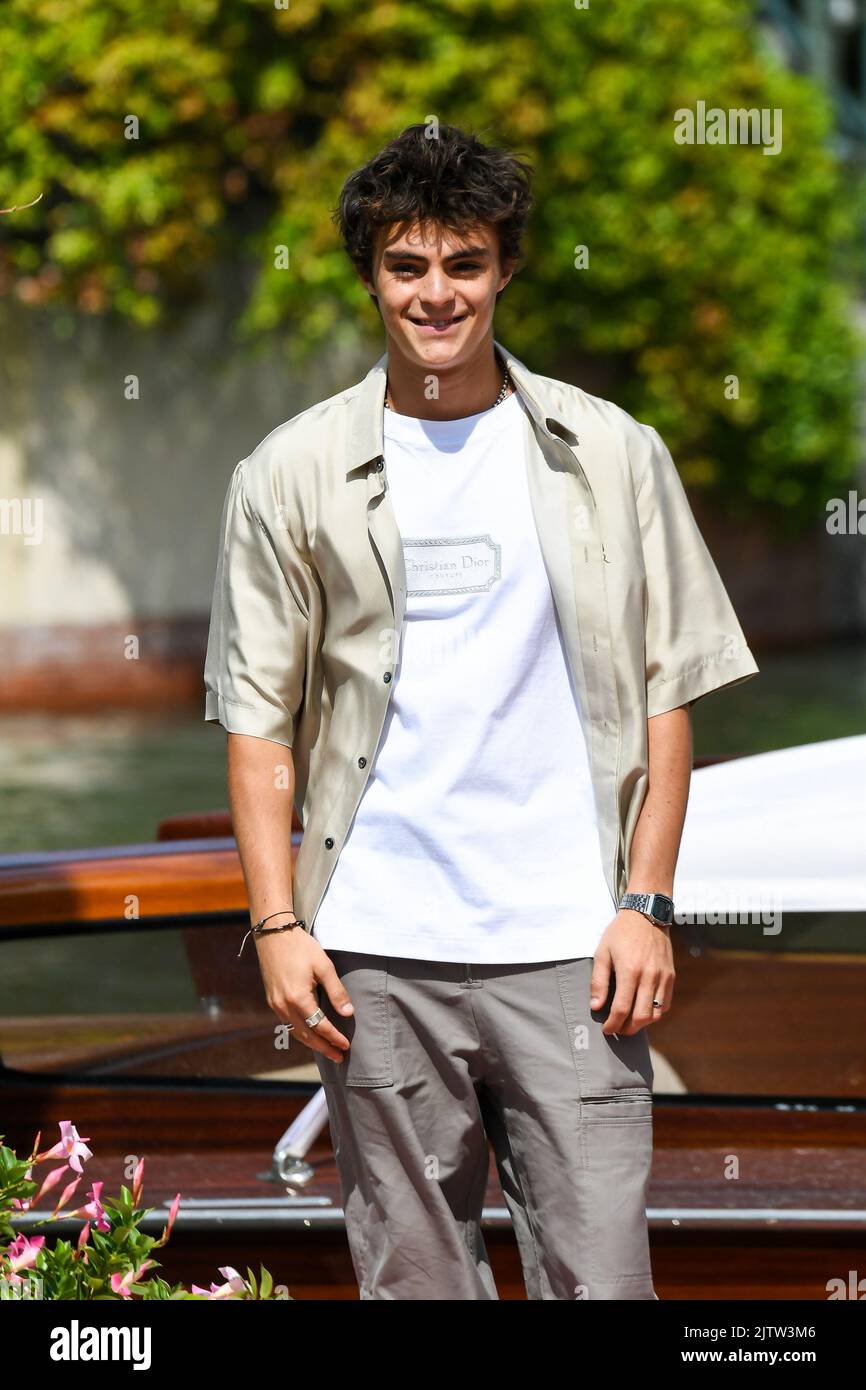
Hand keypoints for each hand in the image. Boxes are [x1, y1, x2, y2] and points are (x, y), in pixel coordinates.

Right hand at [256, 929, 353, 1063]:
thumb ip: (336, 991)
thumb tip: (348, 1014)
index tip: (346, 1046)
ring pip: (295, 1032)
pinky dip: (301, 1032)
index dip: (334, 1038)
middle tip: (339, 1057)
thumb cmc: (301, 947)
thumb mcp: (324, 966)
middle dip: (324, 1048)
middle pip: (306, 1035)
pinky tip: (310, 1033)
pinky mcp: (272, 1000)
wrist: (273, 934)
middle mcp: (284, 1006)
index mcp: (298, 998)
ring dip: (312, 1043)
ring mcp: (275, 1004)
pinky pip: (287, 1023)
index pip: (320, 1026)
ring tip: (327, 1049)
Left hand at [590, 909, 674, 1036]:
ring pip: (656, 1013)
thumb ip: (598, 982)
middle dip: (627, 1029)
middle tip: (617, 1029)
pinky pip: (666, 1003)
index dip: (613, 1024)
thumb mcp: (602, 953)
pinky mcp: (671, 975)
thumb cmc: (621, 933)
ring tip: (629, 1022)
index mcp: (629, 971)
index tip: (607, 1029)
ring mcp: (662, 977)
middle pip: (641, 1017)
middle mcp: (649, 976)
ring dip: (642, 1023)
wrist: (646, 914)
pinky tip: (643, 1009)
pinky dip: (655, 1012)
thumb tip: (596, 1006)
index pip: (622, 1009)